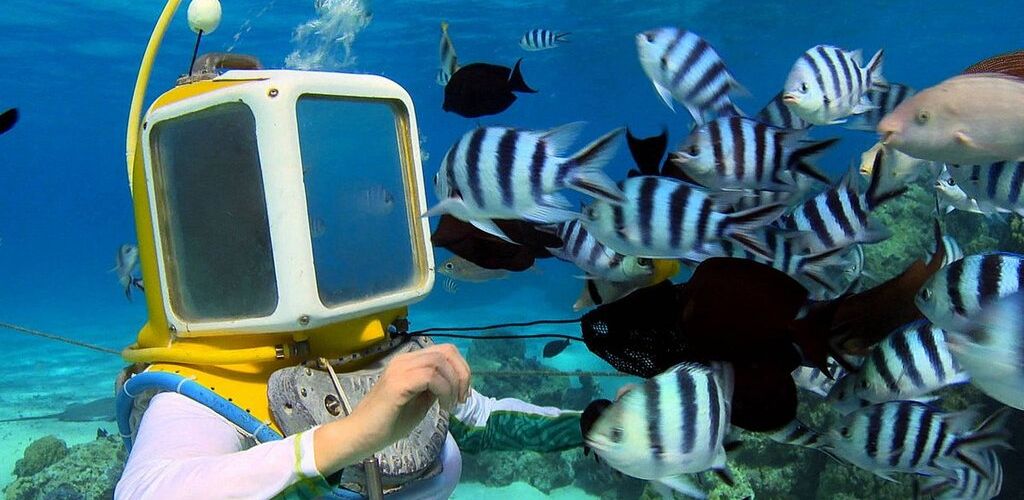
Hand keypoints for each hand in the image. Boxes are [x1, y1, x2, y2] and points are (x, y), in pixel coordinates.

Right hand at [314, 344, 470, 474]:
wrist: (360, 436)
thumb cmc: (387, 423)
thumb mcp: (419, 402)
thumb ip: (434, 388)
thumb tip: (453, 383)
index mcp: (408, 362)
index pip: (444, 351)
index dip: (461, 369)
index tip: (462, 394)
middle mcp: (404, 360)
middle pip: (446, 351)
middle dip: (462, 375)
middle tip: (461, 399)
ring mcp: (400, 369)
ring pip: (440, 362)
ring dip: (453, 384)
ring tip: (450, 406)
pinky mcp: (398, 383)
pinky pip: (430, 377)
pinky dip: (444, 391)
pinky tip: (441, 407)